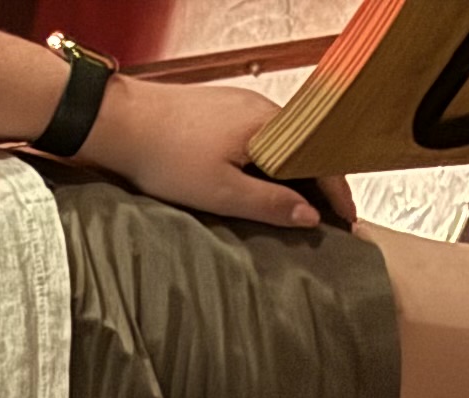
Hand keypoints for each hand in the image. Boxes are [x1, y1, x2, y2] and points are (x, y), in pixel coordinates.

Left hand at [78, 77, 325, 227]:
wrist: (120, 123)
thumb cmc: (167, 157)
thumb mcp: (222, 192)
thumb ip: (270, 204)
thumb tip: (310, 216)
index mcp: (269, 126)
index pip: (320, 159)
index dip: (338, 193)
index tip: (348, 220)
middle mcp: (262, 108)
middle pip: (305, 149)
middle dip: (319, 184)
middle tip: (328, 218)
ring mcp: (240, 105)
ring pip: (281, 144)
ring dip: (293, 173)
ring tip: (299, 206)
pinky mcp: (221, 109)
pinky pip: (259, 137)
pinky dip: (269, 162)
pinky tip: (262, 183)